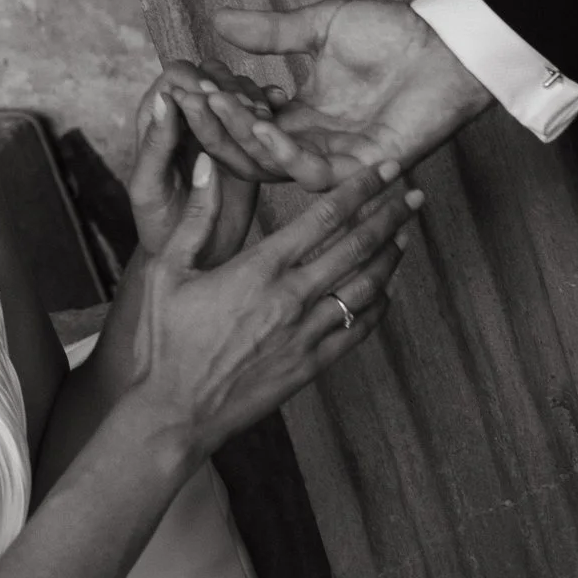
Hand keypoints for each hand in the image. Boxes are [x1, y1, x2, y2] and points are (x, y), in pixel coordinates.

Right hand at [110, 151, 419, 461]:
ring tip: (405, 234)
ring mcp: (305, 334)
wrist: (174, 413)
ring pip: (366, 287)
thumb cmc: (163, 342)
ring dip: (390, 257)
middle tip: (414, 194)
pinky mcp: (310, 366)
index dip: (361, 188)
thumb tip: (210, 164)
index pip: (324, 217)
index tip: (385, 168)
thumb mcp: (165, 272)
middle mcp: (290, 298)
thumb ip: (195, 216)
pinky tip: (386, 290)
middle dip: (391, 214)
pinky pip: (357, 330)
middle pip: (357, 246)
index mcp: (257, 269)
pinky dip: (379, 306)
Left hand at [126, 75, 257, 264]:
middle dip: (232, 86)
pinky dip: (269, 106)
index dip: (196, 82)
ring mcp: (217, 128)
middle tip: (250, 109)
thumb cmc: (160, 227)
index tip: (215, 101)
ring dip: (253, 94)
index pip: (176, 78)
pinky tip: (280, 108)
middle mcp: (187, 118)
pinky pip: (257, 114)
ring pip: (237, 90)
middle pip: (210, 76)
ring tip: (266, 113)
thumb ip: (155, 146)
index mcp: (156, 122)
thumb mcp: (149, 188)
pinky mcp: (243, 143)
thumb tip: (164, 100)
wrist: (192, 257)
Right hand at [203, 0, 491, 183]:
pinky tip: (259, 124)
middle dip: (212, 125)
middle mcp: (312, 144)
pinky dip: (280, 151)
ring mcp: (335, 159)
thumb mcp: (320, 26)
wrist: (446, 46)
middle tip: (187, 98)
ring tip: (215, 104)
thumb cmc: (394, 35)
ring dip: (238, 136)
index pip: (242, 122)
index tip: (188, 77)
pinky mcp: (360, 168)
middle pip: (245, 152)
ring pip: (269, 167)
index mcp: (301, 117)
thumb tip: (217, 20)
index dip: (213, 103)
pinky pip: (309, 171)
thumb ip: (270, 32)